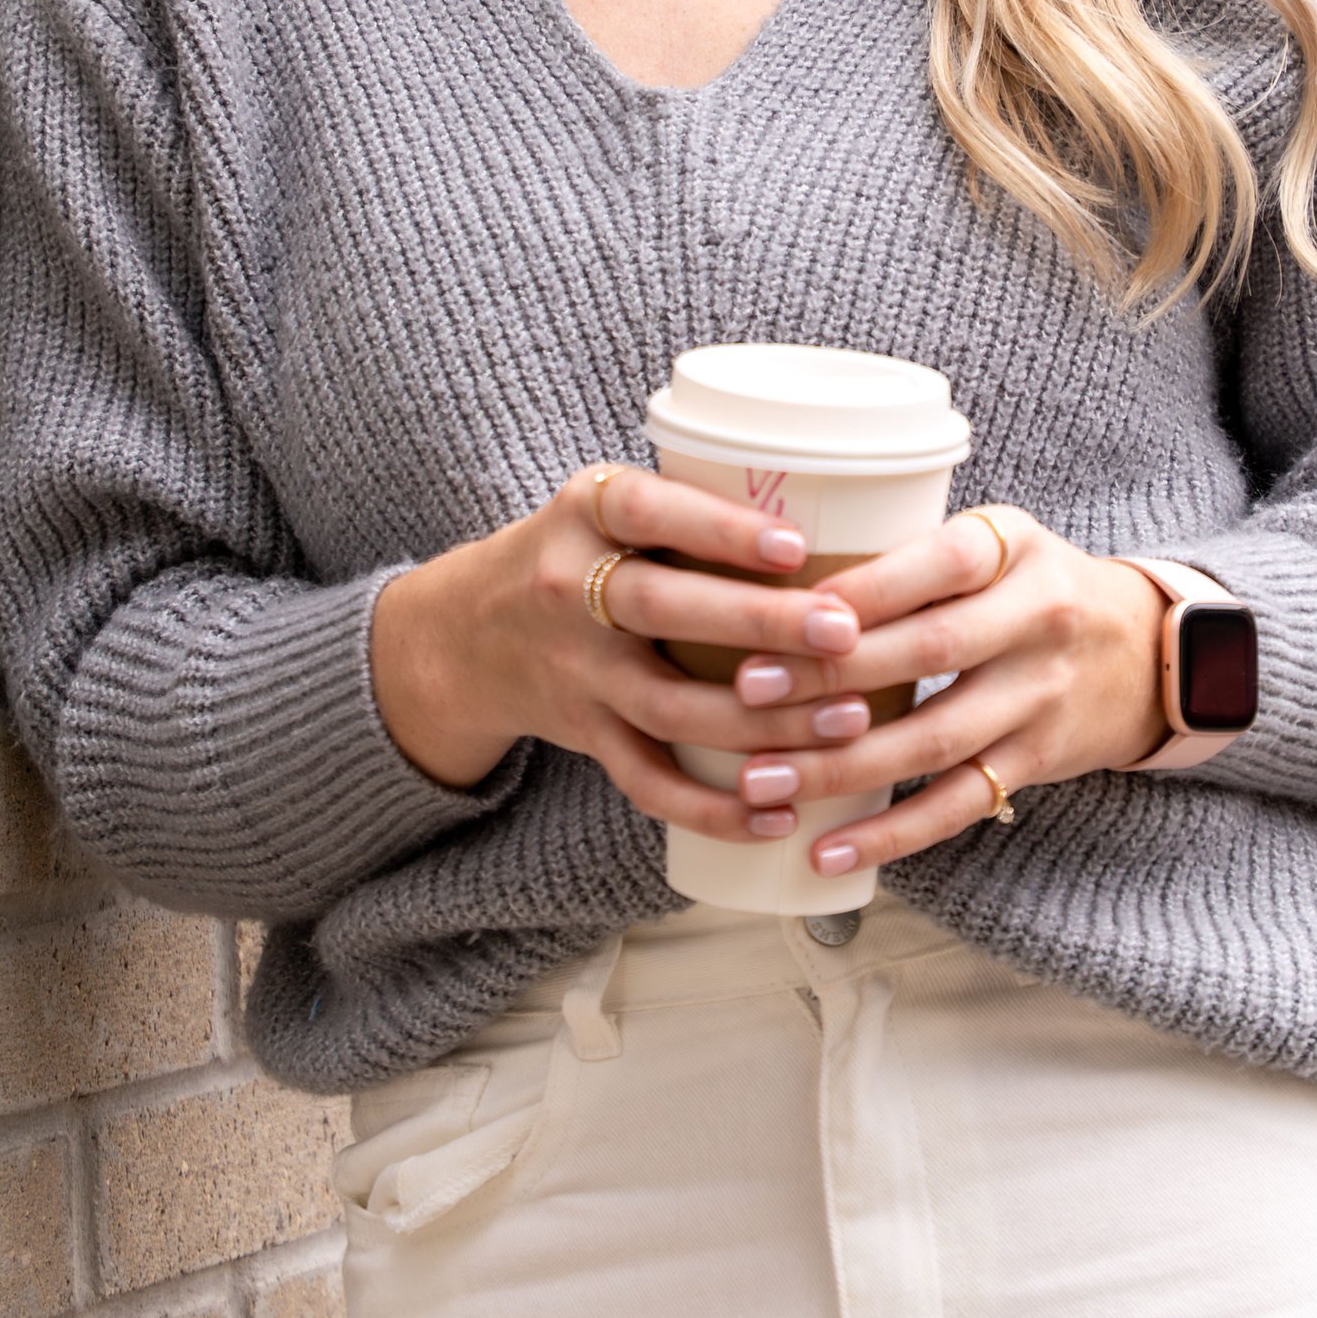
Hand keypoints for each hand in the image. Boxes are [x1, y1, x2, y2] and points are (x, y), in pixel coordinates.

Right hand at [368, 462, 902, 852]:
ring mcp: (575, 671)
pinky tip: (781, 815)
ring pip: (668, 707)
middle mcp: (569, 590)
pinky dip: (713, 808)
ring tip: (848, 719)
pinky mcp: (585, 735)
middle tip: (846, 633)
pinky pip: (648, 782)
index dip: (720, 530)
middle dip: (760, 624)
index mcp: (584, 513)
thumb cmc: (584, 552)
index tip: (797, 545)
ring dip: (762, 723)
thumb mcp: (608, 503)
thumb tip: (845, 505)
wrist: (468, 632)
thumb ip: (693, 503)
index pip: (648, 511)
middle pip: (663, 610)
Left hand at [713, 508, 1168, 878]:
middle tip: (745, 693)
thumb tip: (772, 575)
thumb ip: (908, 553)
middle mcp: (1038, 618)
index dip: (864, 590)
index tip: (784, 610)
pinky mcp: (1037, 761)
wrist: (1149, 651)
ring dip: (841, 766)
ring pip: (934, 739)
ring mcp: (1041, 697)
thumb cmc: (1031, 585)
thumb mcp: (993, 541)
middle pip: (928, 651)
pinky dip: (890, 833)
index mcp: (1014, 546)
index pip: (938, 564)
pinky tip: (827, 850)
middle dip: (830, 675)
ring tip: (760, 781)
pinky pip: (956, 803)